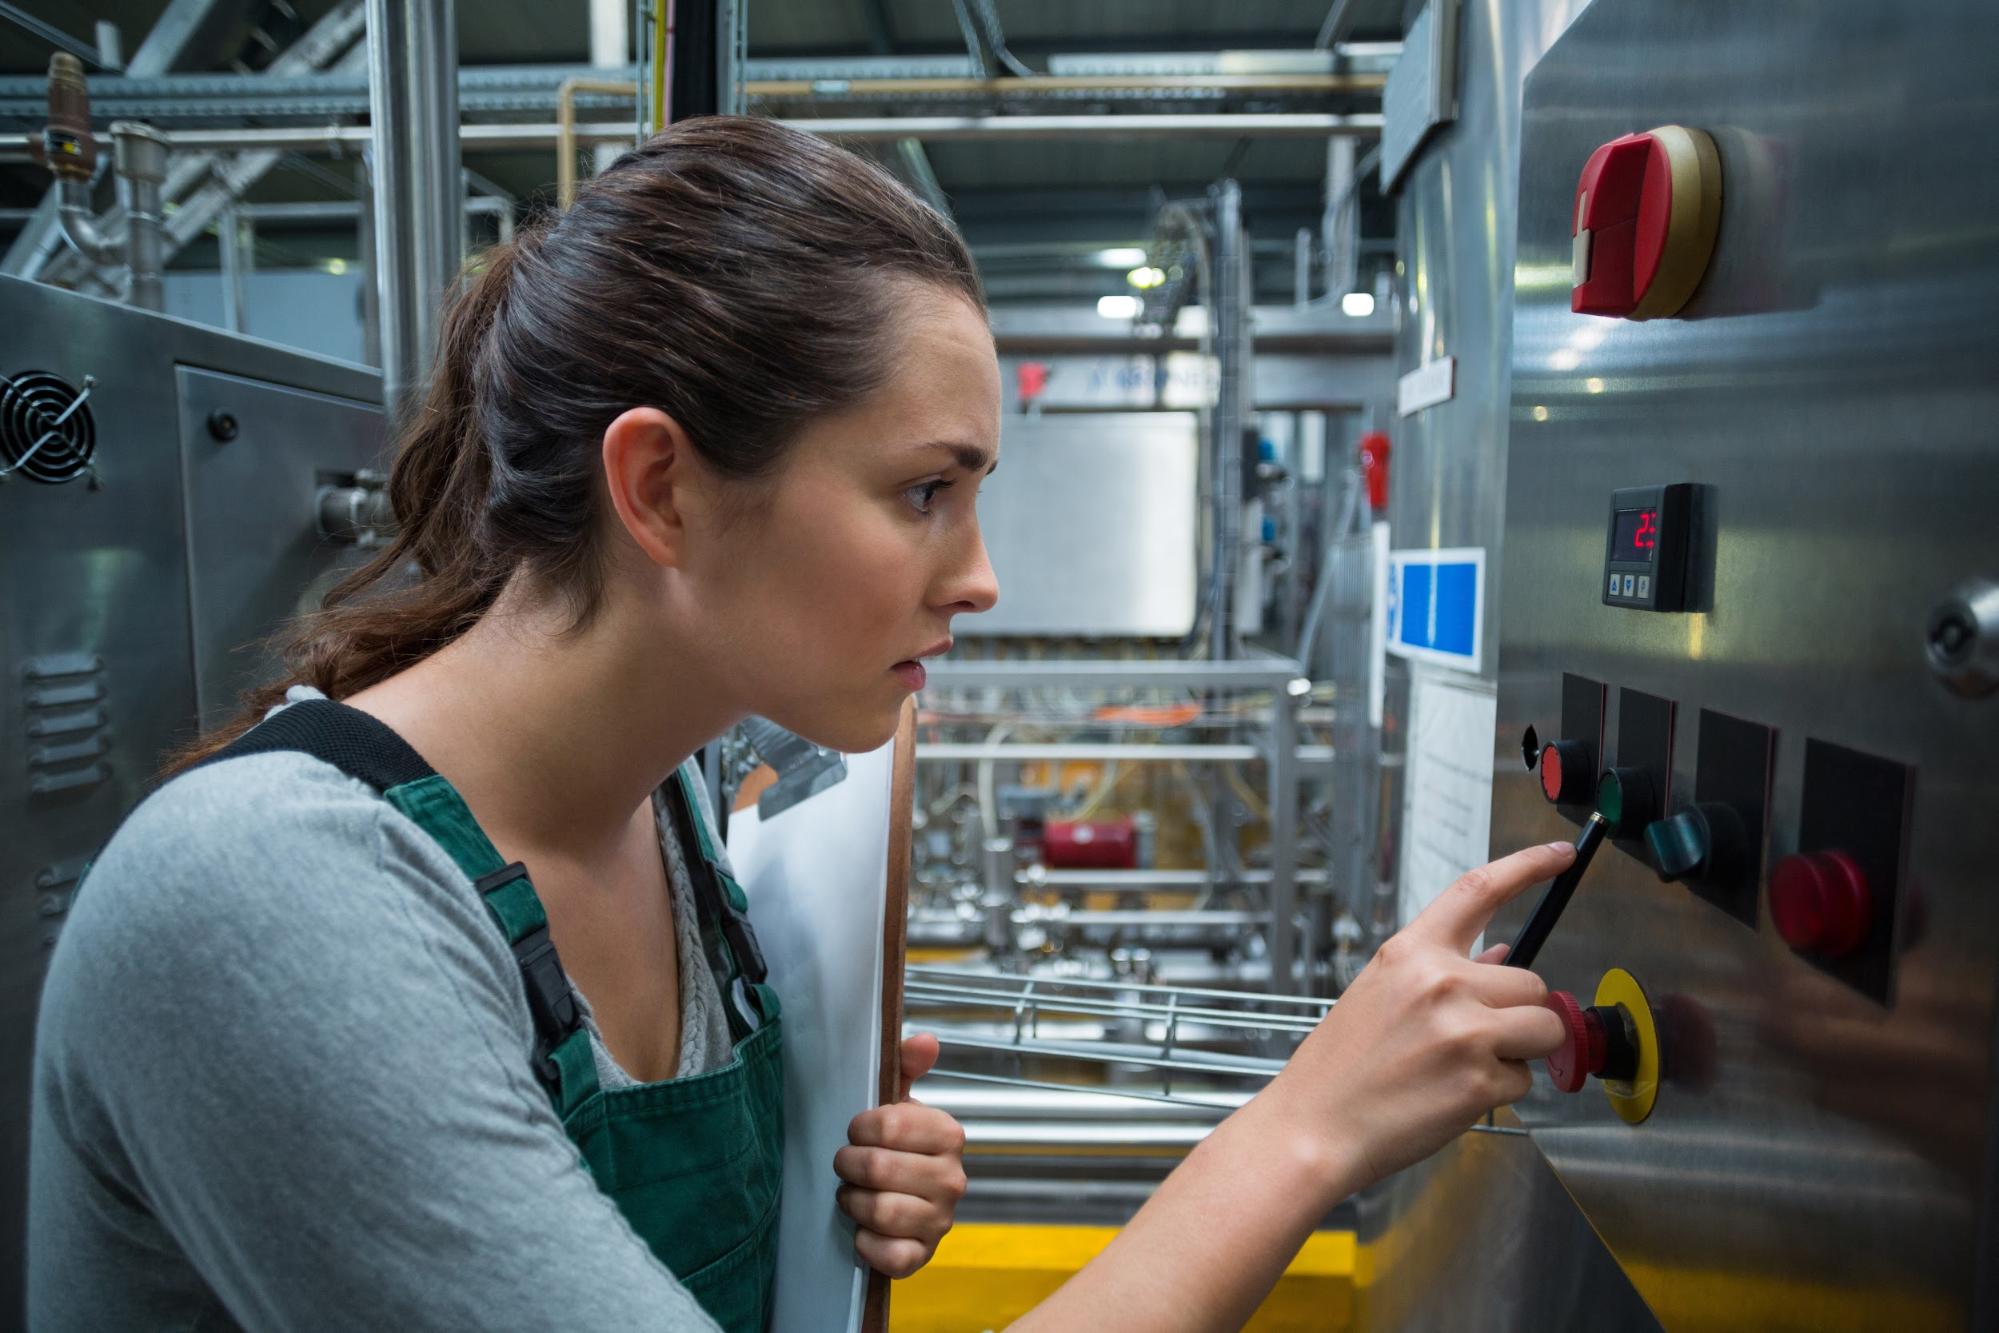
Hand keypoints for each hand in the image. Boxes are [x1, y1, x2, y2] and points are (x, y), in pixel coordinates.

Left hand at [833, 1033, 967, 1278]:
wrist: (900, 1199)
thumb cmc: (895, 1145)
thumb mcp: (898, 1101)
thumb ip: (906, 1066)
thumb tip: (926, 1040)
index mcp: (948, 1134)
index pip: (888, 1125)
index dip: (859, 1129)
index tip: (856, 1132)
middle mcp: (953, 1179)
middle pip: (878, 1169)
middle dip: (848, 1166)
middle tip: (846, 1164)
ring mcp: (941, 1221)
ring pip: (880, 1211)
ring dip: (853, 1202)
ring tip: (852, 1193)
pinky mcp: (923, 1257)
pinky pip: (889, 1255)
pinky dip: (866, 1244)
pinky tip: (863, 1230)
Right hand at [1266, 841, 1576, 1192]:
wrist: (1315, 1126)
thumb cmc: (1341, 1066)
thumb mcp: (1380, 994)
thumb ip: (1442, 971)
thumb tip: (1501, 955)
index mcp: (1411, 953)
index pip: (1479, 890)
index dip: (1527, 866)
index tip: (1560, 854)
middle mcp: (1442, 983)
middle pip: (1532, 981)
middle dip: (1519, 1012)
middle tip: (1476, 1039)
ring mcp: (1465, 1032)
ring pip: (1543, 1027)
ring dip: (1522, 1049)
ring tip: (1466, 1066)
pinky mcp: (1481, 1081)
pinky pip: (1526, 1078)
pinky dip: (1502, 1091)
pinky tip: (1454, 1095)